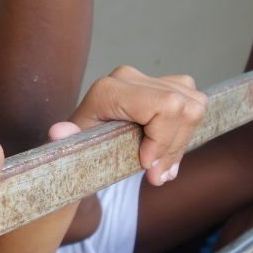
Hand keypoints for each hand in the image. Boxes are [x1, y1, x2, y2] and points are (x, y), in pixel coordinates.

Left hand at [53, 66, 207, 186]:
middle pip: (183, 107)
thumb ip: (70, 141)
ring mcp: (147, 77)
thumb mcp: (74, 149)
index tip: (148, 166)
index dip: (163, 139)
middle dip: (173, 147)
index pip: (164, 105)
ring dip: (181, 143)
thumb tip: (58, 132)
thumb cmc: (80, 147)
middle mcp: (128, 77)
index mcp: (108, 90)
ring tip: (161, 167)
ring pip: (194, 105)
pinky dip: (186, 133)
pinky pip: (195, 103)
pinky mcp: (163, 84)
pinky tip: (167, 152)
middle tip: (156, 175)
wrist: (85, 141)